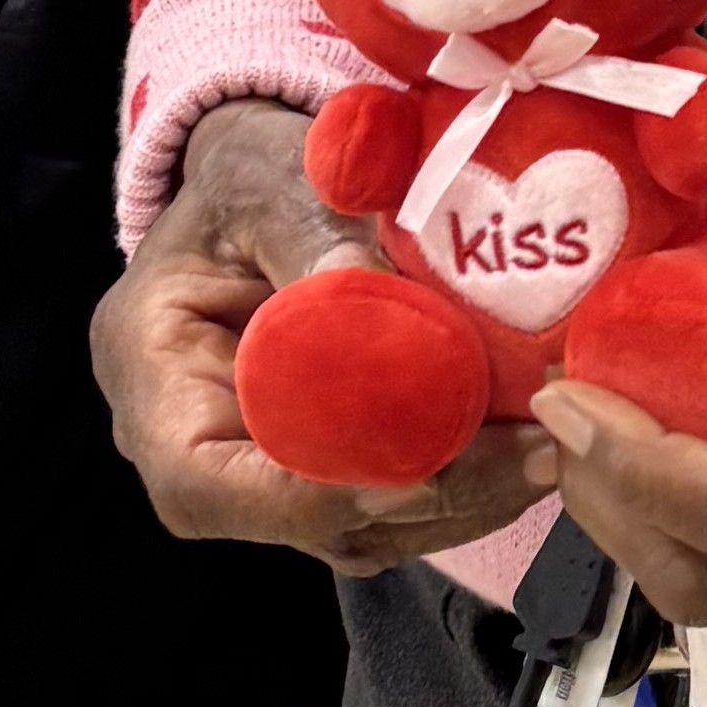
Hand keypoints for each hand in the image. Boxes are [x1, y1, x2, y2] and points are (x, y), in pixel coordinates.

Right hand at [94, 97, 558, 574]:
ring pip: (365, 530)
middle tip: (535, 452)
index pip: (211, 485)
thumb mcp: (269, 182)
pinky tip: (532, 444)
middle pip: (304, 520)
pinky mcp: (329, 475)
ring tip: (552, 445)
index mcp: (154, 382)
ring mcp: (267, 475)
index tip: (424, 466)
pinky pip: (396, 508)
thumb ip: (313, 239)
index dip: (316, 493)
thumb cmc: (253, 176)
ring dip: (464, 500)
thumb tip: (380, 307)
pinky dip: (466, 486)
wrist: (268, 183)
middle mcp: (199, 452)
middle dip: (427, 495)